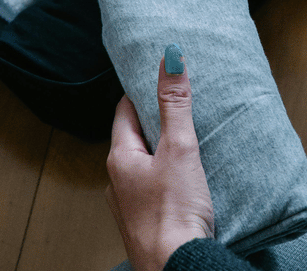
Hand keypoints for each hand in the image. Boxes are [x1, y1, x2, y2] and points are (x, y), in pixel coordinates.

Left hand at [106, 49, 213, 270]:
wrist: (177, 270)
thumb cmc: (174, 213)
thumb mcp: (180, 148)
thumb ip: (175, 103)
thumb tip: (170, 57)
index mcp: (120, 158)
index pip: (125, 111)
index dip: (141, 91)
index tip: (158, 77)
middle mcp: (118, 181)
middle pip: (134, 137)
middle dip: (155, 120)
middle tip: (178, 103)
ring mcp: (130, 206)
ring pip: (144, 165)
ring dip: (162, 150)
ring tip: (187, 138)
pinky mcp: (146, 223)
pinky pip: (153, 188)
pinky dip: (167, 175)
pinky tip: (187, 179)